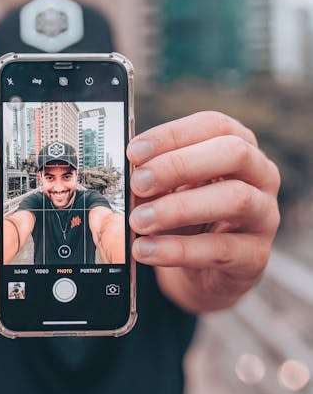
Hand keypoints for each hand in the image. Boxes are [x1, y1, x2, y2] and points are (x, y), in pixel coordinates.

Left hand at [127, 111, 280, 311]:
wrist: (206, 268)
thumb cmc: (188, 215)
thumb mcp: (171, 188)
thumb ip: (155, 175)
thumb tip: (129, 173)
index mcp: (239, 145)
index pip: (214, 125)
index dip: (173, 134)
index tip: (134, 151)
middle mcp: (261, 175)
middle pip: (233, 153)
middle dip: (180, 165)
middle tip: (139, 183)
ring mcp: (265, 215)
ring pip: (235, 199)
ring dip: (179, 208)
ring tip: (139, 220)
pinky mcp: (255, 255)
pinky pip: (220, 249)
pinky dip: (177, 250)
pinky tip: (146, 249)